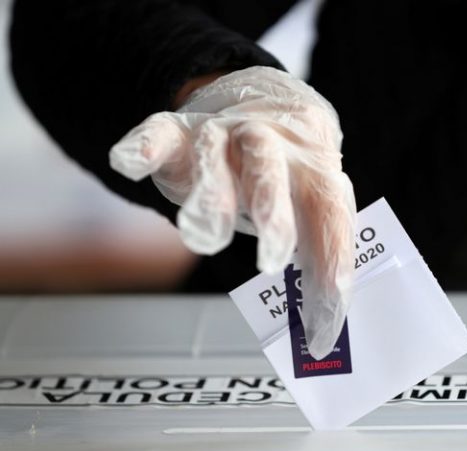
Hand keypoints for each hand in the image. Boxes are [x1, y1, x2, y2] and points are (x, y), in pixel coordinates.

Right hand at [110, 66, 355, 359]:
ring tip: (205, 236)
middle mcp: (272, 145)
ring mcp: (223, 134)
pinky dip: (145, 146)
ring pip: (214, 154)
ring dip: (211, 193)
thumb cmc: (290, 175)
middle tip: (272, 263)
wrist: (264, 104)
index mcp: (315, 169)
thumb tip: (323, 328)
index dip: (331, 266)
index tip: (325, 322)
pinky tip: (130, 162)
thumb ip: (316, 254)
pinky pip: (159, 133)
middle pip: (272, 174)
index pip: (331, 216)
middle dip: (274, 216)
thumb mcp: (312, 205)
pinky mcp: (179, 132)